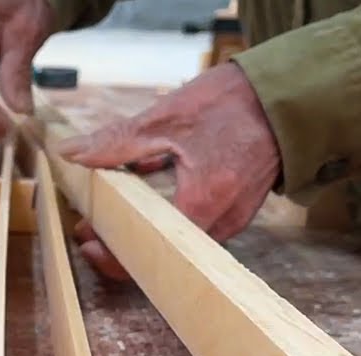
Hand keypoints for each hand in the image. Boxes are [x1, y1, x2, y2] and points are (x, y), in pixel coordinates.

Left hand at [54, 62, 280, 280]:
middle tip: (88, 226)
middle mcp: (223, 222)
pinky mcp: (236, 211)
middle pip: (161, 255)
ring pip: (176, 244)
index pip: (150, 253)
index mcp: (204, 203)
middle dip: (120, 243)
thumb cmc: (233, 103)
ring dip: (140, 232)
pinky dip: (163, 221)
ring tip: (105, 214)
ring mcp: (233, 220)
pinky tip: (140, 199)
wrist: (290, 94)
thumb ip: (115, 141)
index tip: (86, 240)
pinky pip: (193, 228)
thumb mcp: (166, 117)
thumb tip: (70, 152)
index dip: (112, 256)